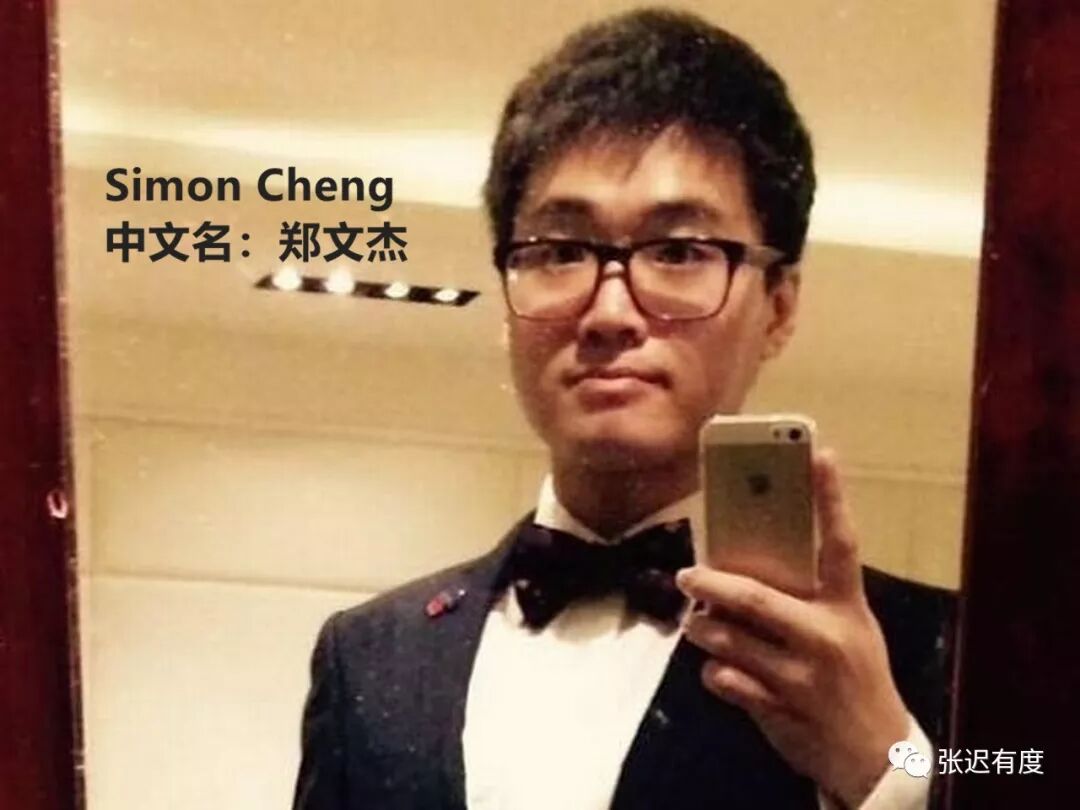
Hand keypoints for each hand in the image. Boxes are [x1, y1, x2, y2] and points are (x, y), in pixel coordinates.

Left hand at [676, 449, 908, 807]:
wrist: (876, 759)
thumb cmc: (857, 679)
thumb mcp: (851, 632)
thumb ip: (812, 600)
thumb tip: (751, 565)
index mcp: (848, 610)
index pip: (841, 544)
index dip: (831, 497)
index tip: (819, 454)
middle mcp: (825, 639)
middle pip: (756, 597)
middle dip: (712, 583)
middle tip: (688, 574)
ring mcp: (799, 678)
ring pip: (728, 640)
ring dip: (704, 629)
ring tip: (698, 622)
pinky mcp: (777, 710)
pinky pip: (724, 680)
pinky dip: (714, 672)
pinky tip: (720, 669)